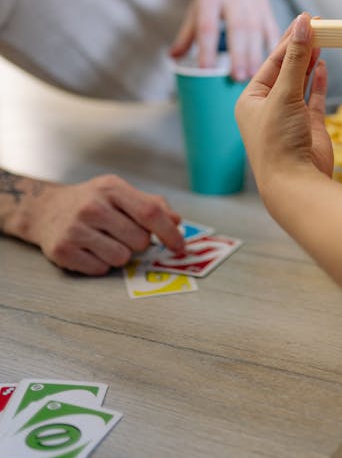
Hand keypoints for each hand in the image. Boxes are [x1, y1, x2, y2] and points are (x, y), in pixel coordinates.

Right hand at [13, 174, 184, 275]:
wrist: (45, 209)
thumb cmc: (92, 201)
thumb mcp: (119, 192)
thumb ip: (150, 204)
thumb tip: (176, 221)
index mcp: (112, 188)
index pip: (150, 212)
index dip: (169, 232)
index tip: (180, 247)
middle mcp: (92, 207)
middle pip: (139, 240)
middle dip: (139, 243)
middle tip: (124, 235)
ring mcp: (76, 229)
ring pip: (121, 258)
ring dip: (120, 255)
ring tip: (105, 241)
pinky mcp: (63, 250)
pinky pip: (100, 269)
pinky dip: (101, 264)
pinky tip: (90, 250)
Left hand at [170, 0, 279, 81]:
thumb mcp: (197, 5)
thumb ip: (187, 34)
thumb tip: (173, 58)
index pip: (207, 26)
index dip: (206, 48)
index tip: (205, 70)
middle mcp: (233, 0)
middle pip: (237, 29)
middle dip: (238, 54)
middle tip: (237, 78)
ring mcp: (253, 4)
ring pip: (257, 31)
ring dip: (256, 55)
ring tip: (253, 76)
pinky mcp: (268, 10)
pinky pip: (272, 29)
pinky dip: (273, 47)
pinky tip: (272, 63)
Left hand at [236, 14, 332, 199]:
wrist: (295, 183)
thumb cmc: (278, 142)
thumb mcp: (284, 94)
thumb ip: (297, 59)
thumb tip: (303, 25)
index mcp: (250, 99)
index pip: (272, 61)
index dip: (290, 40)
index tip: (306, 20)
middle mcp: (268, 107)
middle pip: (286, 69)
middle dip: (301, 47)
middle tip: (319, 24)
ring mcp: (289, 116)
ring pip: (301, 81)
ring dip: (311, 61)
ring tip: (324, 38)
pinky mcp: (309, 126)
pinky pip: (314, 97)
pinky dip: (319, 80)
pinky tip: (324, 64)